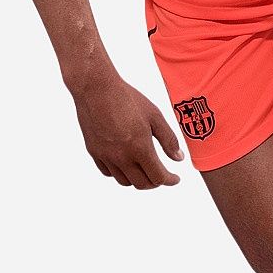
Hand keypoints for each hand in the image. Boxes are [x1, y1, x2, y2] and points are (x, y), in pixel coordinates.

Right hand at [72, 72, 184, 188]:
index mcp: (140, 148)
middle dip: (155, 182)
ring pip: (124, 181)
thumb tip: (179, 158)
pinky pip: (108, 172)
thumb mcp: (155, 116)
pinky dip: (120, 173)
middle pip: (142, 184)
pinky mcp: (94, 152)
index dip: (170, 180)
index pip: (158, 177)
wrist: (96, 89)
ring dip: (138, 180)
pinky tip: (126, 163)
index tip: (175, 178)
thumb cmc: (128, 99)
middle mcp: (122, 157)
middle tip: (161, 175)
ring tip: (144, 170)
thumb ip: (168, 139)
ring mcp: (106, 156)